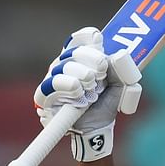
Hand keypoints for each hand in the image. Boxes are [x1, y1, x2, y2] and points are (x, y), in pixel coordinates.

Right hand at [34, 27, 141, 160]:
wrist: (97, 127)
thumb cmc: (105, 103)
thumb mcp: (120, 85)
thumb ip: (120, 69)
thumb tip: (115, 56)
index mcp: (81, 59)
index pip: (79, 39)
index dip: (88, 37)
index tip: (99, 40)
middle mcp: (64, 65)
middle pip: (73, 50)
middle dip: (90, 58)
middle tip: (101, 71)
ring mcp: (53, 78)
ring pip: (63, 65)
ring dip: (81, 74)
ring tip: (91, 86)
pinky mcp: (44, 95)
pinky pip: (51, 84)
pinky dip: (68, 85)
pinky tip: (78, 90)